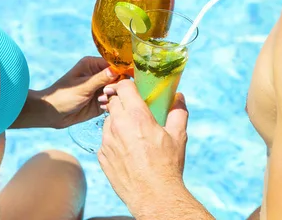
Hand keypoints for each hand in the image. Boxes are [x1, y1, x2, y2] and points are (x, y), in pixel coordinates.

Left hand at [44, 56, 119, 128]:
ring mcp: (100, 89)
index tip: (129, 77)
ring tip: (100, 101)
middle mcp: (98, 75)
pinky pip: (112, 101)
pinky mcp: (101, 101)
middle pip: (118, 78)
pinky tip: (102, 107)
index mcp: (92, 65)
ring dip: (112, 96)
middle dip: (117, 86)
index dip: (122, 70)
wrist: (52, 114)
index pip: (114, 64)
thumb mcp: (83, 87)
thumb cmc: (63, 96)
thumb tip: (117, 70)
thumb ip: (100, 79)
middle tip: (107, 92)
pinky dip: (111, 104)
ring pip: (117, 90)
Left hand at [98, 79, 189, 216]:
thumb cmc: (167, 166)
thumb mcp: (178, 136)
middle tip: (133, 110)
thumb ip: (178, 112)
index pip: (123, 87)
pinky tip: (126, 149)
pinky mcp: (102, 155)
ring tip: (131, 133)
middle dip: (122, 102)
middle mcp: (119, 126)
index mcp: (138, 117)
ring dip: (117, 121)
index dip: (127, 85)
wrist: (154, 196)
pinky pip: (104, 140)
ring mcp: (107, 141)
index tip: (132, 89)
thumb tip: (179, 97)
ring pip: (107, 120)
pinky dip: (113, 140)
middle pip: (113, 102)